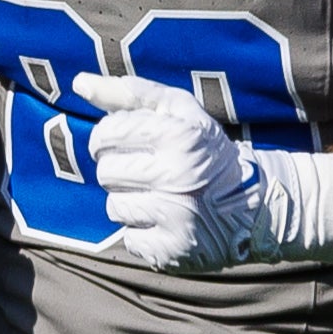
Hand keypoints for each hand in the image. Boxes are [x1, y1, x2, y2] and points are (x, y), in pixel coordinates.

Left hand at [74, 74, 332, 272]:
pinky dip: (140, 230)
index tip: (125, 141)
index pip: (107, 134)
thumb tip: (79, 83)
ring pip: (113, 207)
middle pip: (106, 172)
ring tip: (155, 195)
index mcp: (180, 136)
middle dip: (118, 169)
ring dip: (128, 200)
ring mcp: (175, 217)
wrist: (253, 205)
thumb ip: (129, 94)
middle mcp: (178, 177)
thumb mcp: (178, 111)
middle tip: (144, 170)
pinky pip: (128, 238)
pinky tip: (163, 220)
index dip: (108, 137)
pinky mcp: (172, 250)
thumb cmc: (204, 150)